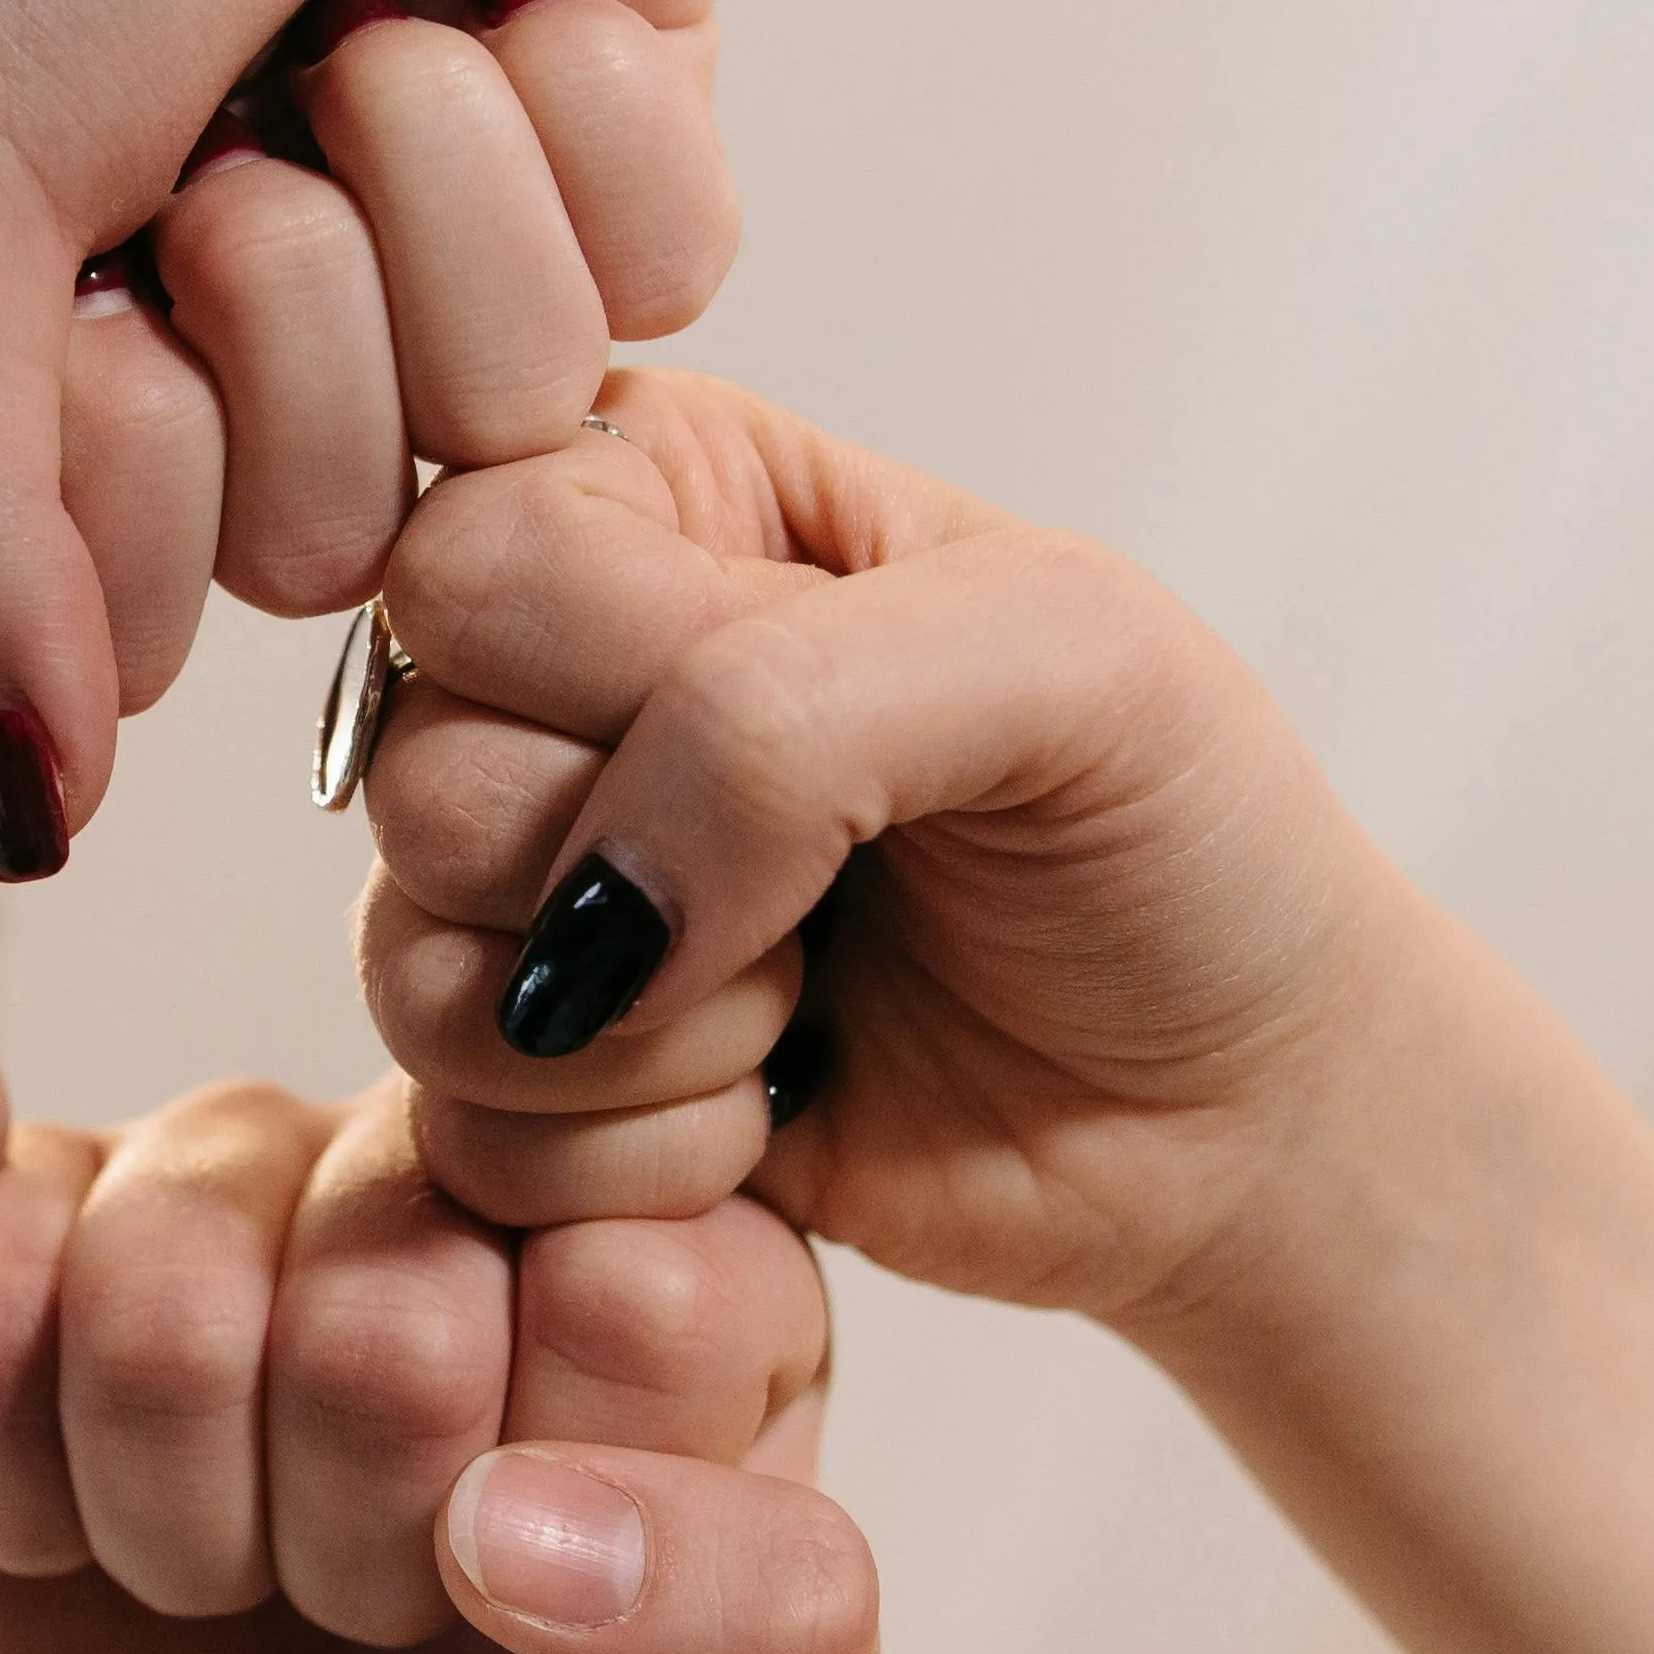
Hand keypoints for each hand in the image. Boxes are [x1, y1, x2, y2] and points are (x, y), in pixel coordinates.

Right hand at [0, 0, 740, 878]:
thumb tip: (32, 808)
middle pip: (332, 528)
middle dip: (292, 290)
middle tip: (237, 81)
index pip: (128, 602)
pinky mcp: (626, 158)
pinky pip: (667, 284)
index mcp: (39, 344)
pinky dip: (584, 106)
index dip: (124, 448)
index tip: (84, 250)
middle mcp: (233, 331)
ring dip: (438, 176)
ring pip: (514, 414)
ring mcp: (439, 252)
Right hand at [0, 1081, 864, 1653]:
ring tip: (227, 1575)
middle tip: (374, 1610)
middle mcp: (464, 1160)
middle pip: (385, 1294)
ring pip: (155, 1283)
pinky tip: (66, 1529)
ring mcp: (225, 1168)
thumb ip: (765, 1646)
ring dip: (173, 1518)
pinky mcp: (9, 1213)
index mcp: (697, 1267)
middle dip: (356, 1540)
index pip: (638, 1293)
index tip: (539, 1600)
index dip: (549, 1504)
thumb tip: (530, 1513)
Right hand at [357, 369, 1399, 1324]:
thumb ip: (782, 716)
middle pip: (418, 773)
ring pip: (410, 964)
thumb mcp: (1059, 661)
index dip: (623, 679)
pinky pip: (463, 1134)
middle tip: (834, 888)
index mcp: (664, 496)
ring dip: (652, 1034)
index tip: (814, 722)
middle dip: (643, 873)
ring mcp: (539, 889)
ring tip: (812, 1002)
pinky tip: (777, 1109)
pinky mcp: (549, 1083)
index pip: (473, 562)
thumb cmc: (1178, 842)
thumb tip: (578, 917)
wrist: (1243, 1115)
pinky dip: (639, 1157)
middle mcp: (561, 680)